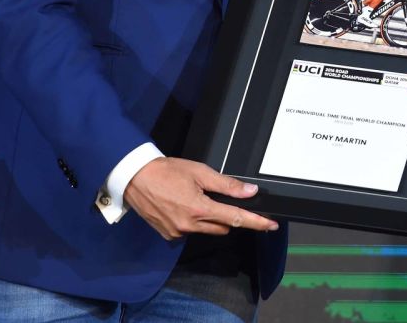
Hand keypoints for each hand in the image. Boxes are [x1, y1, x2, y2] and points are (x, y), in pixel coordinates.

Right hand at [123, 157, 278, 240]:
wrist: (135, 178)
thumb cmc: (167, 171)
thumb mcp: (200, 172)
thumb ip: (227, 185)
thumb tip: (249, 192)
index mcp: (200, 209)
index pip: (235, 218)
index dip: (256, 222)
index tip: (271, 225)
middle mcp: (190, 225)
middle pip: (223, 227)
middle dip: (227, 216)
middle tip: (219, 198)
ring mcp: (178, 233)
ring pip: (207, 230)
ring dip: (210, 219)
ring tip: (195, 198)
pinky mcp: (168, 235)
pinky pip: (190, 232)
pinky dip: (193, 222)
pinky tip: (182, 206)